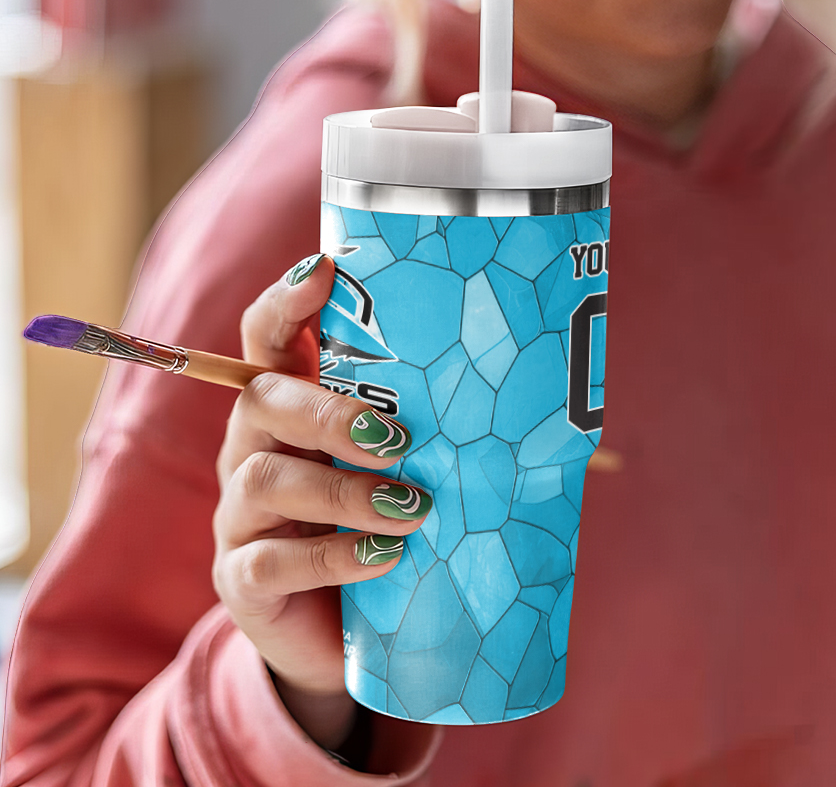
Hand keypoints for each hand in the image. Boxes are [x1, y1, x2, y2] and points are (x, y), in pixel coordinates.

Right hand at [212, 254, 430, 750]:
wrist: (340, 630)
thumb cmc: (378, 528)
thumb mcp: (396, 472)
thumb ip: (426, 431)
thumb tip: (530, 392)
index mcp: (290, 411)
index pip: (268, 339)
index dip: (287, 301)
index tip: (325, 268)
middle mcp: (254, 450)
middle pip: (262, 401)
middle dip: (329, 412)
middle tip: (397, 439)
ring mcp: (241, 516)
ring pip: (264, 478)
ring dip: (343, 491)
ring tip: (411, 510)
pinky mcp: (244, 579)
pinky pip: (268, 562)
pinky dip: (332, 557)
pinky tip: (384, 556)